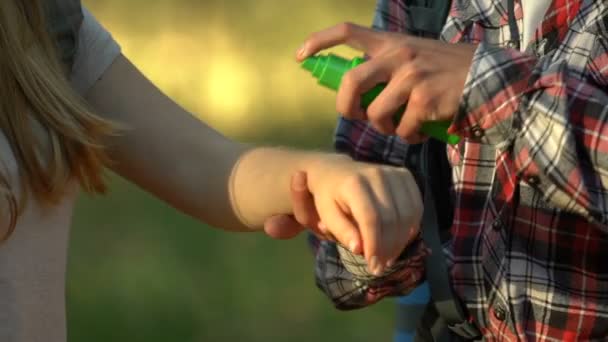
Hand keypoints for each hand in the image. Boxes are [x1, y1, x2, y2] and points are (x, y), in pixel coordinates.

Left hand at [274, 155, 421, 275]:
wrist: (336, 171)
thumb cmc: (328, 197)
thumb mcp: (326, 215)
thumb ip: (342, 231)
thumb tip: (359, 249)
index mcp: (353, 184)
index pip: (371, 218)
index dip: (375, 245)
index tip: (373, 266)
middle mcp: (376, 174)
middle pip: (392, 218)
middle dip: (389, 247)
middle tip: (381, 266)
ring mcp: (393, 173)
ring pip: (408, 214)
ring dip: (402, 241)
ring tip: (389, 257)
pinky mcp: (405, 176)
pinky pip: (417, 207)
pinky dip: (411, 227)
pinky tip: (399, 240)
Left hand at [296, 22, 476, 142]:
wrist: (488, 78)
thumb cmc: (447, 72)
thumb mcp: (415, 56)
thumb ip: (388, 67)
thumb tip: (361, 96)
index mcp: (391, 42)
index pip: (348, 31)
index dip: (319, 42)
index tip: (300, 56)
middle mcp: (398, 54)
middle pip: (350, 81)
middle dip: (345, 106)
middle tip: (354, 115)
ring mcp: (411, 76)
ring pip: (375, 113)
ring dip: (383, 128)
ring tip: (398, 127)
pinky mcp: (424, 98)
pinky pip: (402, 129)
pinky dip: (408, 137)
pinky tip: (420, 132)